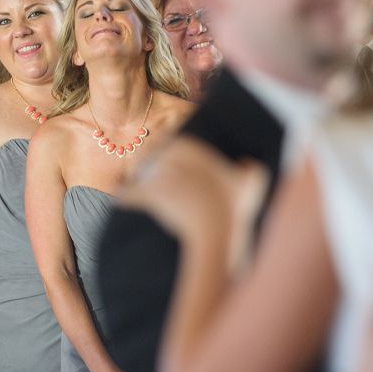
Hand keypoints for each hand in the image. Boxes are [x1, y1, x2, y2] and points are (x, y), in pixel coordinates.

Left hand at [121, 138, 267, 247]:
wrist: (216, 230)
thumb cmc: (234, 206)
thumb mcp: (252, 182)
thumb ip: (250, 168)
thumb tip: (247, 163)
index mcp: (193, 147)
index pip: (171, 141)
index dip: (165, 149)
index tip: (164, 156)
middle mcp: (172, 156)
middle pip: (152, 155)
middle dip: (148, 163)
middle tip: (148, 172)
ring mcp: (158, 175)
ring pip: (139, 173)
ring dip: (136, 179)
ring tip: (135, 185)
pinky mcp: (148, 196)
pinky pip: (127, 194)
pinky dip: (123, 197)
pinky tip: (120, 199)